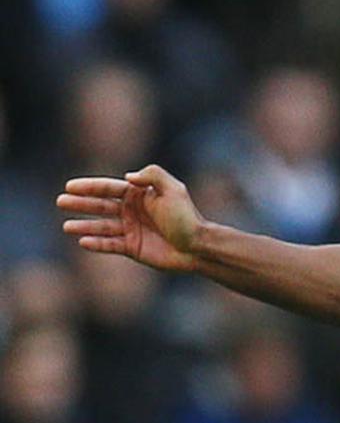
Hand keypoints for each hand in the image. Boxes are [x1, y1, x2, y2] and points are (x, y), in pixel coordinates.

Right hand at [57, 164, 203, 271]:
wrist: (196, 246)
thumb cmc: (186, 217)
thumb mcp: (173, 189)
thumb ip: (152, 175)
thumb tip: (127, 176)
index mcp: (141, 194)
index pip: (110, 188)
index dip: (89, 187)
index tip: (69, 186)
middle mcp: (133, 210)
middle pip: (101, 205)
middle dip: (81, 204)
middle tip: (60, 202)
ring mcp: (131, 229)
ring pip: (101, 226)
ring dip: (84, 226)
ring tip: (67, 227)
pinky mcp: (131, 247)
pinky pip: (109, 244)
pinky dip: (96, 243)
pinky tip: (83, 242)